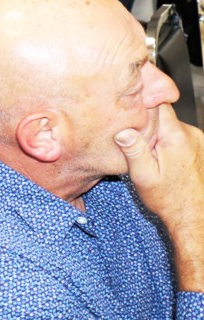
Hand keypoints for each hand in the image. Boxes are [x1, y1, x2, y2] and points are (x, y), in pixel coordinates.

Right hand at [115, 107, 203, 288]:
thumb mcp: (144, 178)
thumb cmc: (169, 201)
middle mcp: (191, 135)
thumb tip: (123, 131)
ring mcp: (199, 141)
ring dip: (159, 134)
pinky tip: (163, 160)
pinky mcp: (202, 148)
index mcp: (175, 138)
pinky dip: (169, 142)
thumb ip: (134, 152)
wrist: (196, 218)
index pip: (158, 102)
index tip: (129, 108)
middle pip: (163, 114)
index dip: (142, 101)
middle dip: (147, 122)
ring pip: (171, 125)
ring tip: (150, 153)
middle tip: (133, 138)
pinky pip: (180, 135)